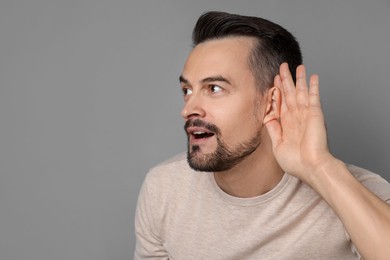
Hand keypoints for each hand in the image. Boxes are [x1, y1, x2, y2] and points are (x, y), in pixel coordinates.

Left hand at [265, 63, 333, 181]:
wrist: (310, 167)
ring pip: (300, 92)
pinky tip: (313, 76)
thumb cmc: (295, 162)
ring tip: (297, 66)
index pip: (280, 103)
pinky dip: (313, 86)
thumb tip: (266, 118)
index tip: (273, 80)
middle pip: (289, 94)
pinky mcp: (315, 113)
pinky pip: (314, 96)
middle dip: (285, 80)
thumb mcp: (277, 145)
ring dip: (299, 79)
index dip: (277, 91)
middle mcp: (296, 117)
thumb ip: (273, 130)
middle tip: (282, 67)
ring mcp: (306, 114)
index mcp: (287, 124)